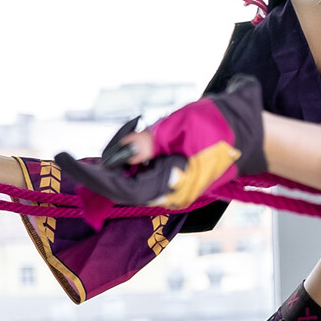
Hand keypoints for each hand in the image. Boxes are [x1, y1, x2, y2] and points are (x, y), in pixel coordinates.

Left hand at [57, 77, 265, 210]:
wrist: (257, 135)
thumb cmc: (223, 128)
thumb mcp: (180, 127)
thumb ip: (147, 142)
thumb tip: (119, 154)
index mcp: (168, 186)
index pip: (116, 188)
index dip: (88, 175)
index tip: (64, 158)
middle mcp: (167, 193)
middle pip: (121, 183)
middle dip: (110, 160)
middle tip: (122, 131)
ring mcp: (172, 187)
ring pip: (132, 177)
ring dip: (125, 156)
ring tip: (141, 129)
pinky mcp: (176, 177)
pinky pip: (145, 172)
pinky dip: (137, 156)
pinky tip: (147, 138)